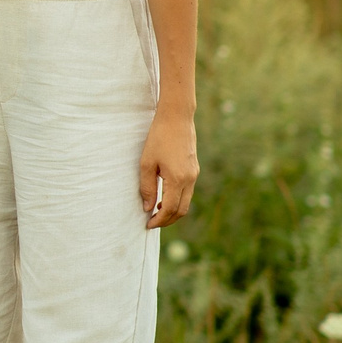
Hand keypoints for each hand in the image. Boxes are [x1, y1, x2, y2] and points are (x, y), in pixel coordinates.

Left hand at [139, 112, 198, 227]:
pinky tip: (164, 196)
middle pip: (182, 210)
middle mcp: (190, 179)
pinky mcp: (194, 169)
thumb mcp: (147, 164)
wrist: (177, 118)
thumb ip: (147, 188)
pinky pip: (188, 191)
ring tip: (156, 211)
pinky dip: (177, 199)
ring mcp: (194, 174)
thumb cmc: (158, 138)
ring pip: (186, 202)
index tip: (148, 224)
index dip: (159, 220)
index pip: (170, 209)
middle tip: (152, 222)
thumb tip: (148, 208)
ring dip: (173, 210)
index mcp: (178, 179)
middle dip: (167, 220)